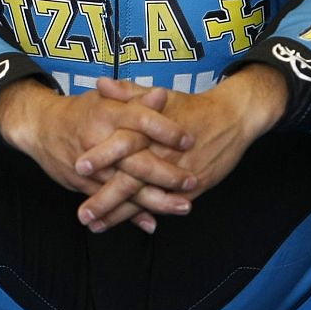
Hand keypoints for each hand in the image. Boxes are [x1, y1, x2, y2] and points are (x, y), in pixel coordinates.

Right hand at [0, 78, 194, 212]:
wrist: (40, 127)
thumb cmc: (80, 112)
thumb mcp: (106, 99)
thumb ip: (134, 97)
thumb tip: (162, 95)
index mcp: (107, 114)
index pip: (140, 120)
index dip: (165, 130)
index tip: (189, 140)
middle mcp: (98, 139)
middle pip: (136, 159)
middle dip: (166, 173)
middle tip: (193, 181)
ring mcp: (91, 166)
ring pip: (126, 186)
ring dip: (155, 199)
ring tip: (182, 206)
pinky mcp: (83, 184)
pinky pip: (109, 201)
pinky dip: (129, 214)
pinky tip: (150, 222)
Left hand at [79, 65, 287, 231]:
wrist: (233, 117)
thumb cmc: (190, 106)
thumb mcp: (158, 96)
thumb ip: (127, 93)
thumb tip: (100, 83)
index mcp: (152, 129)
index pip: (122, 144)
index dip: (101, 156)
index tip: (77, 168)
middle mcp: (163, 153)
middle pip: (131, 179)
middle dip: (105, 199)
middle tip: (82, 214)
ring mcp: (178, 173)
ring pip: (145, 199)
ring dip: (120, 215)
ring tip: (96, 226)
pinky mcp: (193, 186)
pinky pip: (166, 204)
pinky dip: (149, 215)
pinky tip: (131, 226)